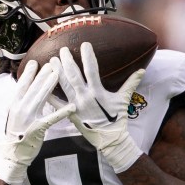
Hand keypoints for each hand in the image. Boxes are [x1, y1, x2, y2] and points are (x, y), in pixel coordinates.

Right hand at [0, 61, 73, 184]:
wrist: (13, 154)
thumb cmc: (17, 134)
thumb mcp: (16, 116)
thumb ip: (23, 104)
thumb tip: (30, 90)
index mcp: (14, 105)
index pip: (21, 85)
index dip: (28, 73)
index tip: (35, 62)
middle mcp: (19, 109)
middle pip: (33, 88)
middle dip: (42, 74)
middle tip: (52, 62)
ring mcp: (28, 118)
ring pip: (40, 98)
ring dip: (49, 85)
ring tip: (58, 73)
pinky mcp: (37, 128)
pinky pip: (51, 118)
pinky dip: (62, 112)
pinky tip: (72, 107)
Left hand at [52, 42, 146, 172]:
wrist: (109, 139)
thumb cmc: (117, 119)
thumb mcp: (124, 100)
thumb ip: (131, 83)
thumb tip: (142, 70)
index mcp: (98, 92)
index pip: (92, 70)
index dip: (88, 56)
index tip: (85, 44)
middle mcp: (85, 97)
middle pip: (73, 75)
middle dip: (67, 61)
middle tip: (63, 49)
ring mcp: (76, 105)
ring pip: (64, 86)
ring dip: (57, 72)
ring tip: (52, 60)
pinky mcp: (70, 114)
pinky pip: (57, 103)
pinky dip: (50, 95)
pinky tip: (43, 86)